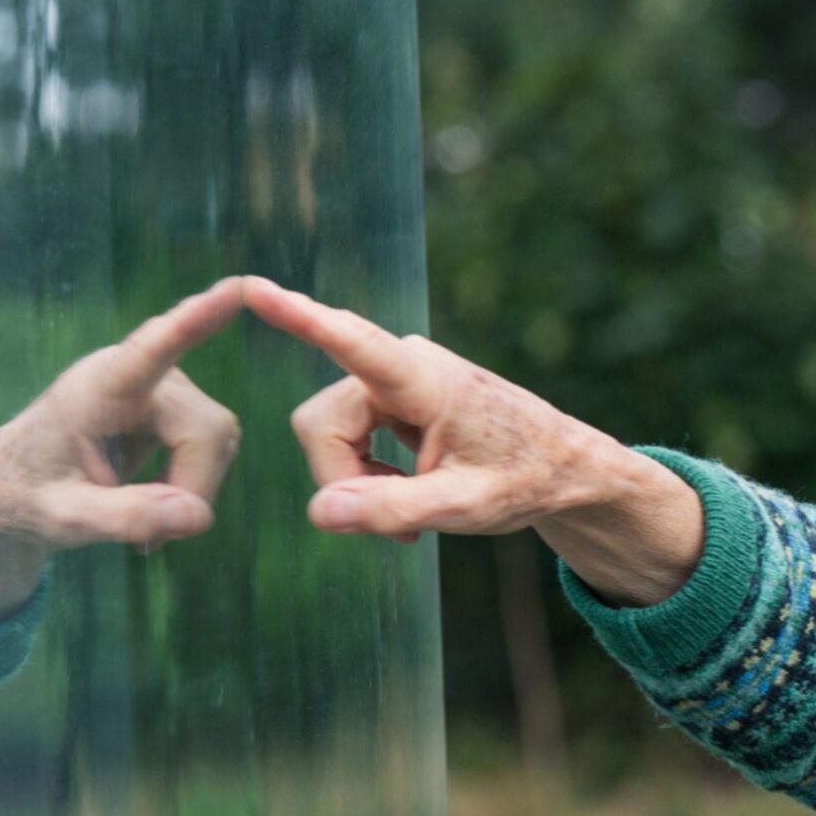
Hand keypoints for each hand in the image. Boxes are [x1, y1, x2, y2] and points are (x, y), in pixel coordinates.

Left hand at [0, 277, 247, 557]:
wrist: (19, 487)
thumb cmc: (29, 497)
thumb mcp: (64, 520)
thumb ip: (124, 518)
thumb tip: (198, 516)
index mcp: (97, 388)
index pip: (152, 350)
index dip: (196, 322)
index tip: (237, 287)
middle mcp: (139, 375)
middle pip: (208, 428)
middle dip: (193, 485)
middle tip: (149, 538)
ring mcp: (164, 386)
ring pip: (220, 439)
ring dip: (193, 487)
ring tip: (144, 521)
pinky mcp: (178, 404)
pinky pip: (214, 443)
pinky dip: (195, 482)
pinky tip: (157, 501)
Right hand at [238, 274, 614, 543]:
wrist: (566, 468)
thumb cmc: (526, 481)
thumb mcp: (465, 507)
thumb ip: (394, 509)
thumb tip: (321, 512)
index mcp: (426, 380)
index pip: (350, 343)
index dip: (296, 318)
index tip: (250, 286)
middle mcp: (404, 365)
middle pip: (322, 425)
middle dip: (346, 480)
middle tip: (402, 529)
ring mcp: (396, 376)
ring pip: (330, 434)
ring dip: (360, 481)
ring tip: (414, 514)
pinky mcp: (393, 392)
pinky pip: (348, 435)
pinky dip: (369, 473)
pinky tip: (410, 495)